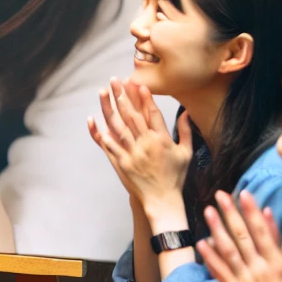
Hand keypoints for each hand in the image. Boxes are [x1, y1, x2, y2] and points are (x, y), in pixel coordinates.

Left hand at [87, 79, 191, 214]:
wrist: (163, 201)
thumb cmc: (175, 177)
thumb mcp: (186, 153)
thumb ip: (185, 131)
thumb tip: (187, 112)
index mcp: (163, 140)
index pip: (153, 114)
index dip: (145, 98)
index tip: (138, 84)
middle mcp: (147, 145)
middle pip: (132, 116)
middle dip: (123, 96)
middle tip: (115, 80)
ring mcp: (133, 154)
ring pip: (119, 126)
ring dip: (109, 108)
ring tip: (103, 92)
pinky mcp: (122, 164)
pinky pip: (110, 146)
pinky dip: (101, 133)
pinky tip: (94, 120)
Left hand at [197, 190, 281, 281]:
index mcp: (277, 266)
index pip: (263, 233)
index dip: (252, 212)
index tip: (245, 195)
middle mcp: (258, 270)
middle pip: (242, 236)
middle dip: (230, 213)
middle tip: (220, 194)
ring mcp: (243, 281)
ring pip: (227, 250)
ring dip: (216, 228)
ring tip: (207, 211)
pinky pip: (219, 270)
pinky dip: (210, 255)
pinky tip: (202, 241)